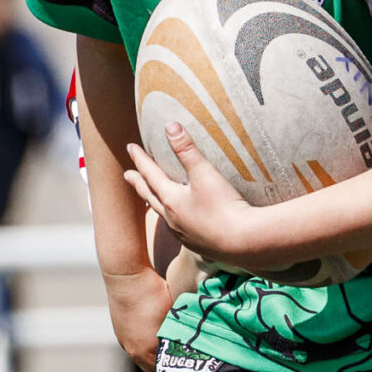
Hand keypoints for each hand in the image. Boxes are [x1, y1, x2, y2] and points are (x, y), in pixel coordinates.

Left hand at [123, 124, 282, 269]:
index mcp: (171, 200)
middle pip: (150, 196)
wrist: (244, 243)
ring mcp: (184, 234)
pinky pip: (179, 230)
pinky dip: (174, 220)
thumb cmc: (224, 206)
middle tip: (128, 175)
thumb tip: (170, 126)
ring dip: (155, 202)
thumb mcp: (204, 173)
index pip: (150, 174)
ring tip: (153, 197)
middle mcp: (172, 219)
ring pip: (163, 215)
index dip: (140, 159)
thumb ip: (187, 150)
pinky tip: (182, 221)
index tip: (130, 147)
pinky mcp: (198, 245)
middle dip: (138, 183)